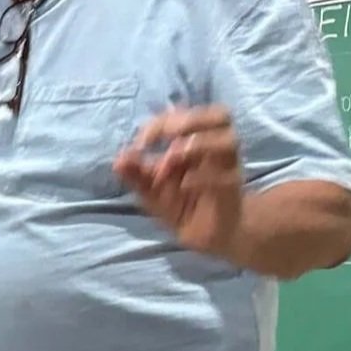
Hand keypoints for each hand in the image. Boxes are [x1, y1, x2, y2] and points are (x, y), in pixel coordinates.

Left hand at [116, 105, 245, 260]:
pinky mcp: (232, 193)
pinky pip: (225, 178)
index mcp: (199, 140)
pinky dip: (202, 177)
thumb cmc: (182, 205)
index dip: (163, 121)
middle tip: (163, 138)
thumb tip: (118, 159)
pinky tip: (183, 185)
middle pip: (220, 115)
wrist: (205, 236)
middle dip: (188, 120)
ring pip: (228, 141)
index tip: (140, 142)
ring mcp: (228, 170)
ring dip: (197, 144)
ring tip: (170, 160)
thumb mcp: (151, 189)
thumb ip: (135, 174)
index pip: (189, 113)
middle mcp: (218, 150)